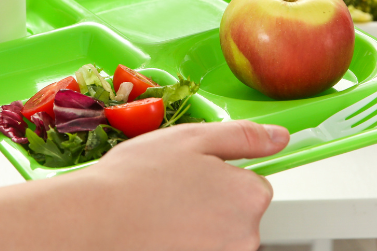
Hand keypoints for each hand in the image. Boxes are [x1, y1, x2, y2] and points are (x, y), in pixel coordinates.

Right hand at [83, 120, 288, 250]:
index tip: (194, 172)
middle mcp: (245, 235)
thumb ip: (243, 136)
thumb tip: (280, 138)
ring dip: (196, 223)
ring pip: (217, 233)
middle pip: (237, 212)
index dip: (222, 173)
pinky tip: (158, 232)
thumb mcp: (192, 138)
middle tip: (172, 189)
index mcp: (249, 195)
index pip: (254, 183)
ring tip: (160, 210)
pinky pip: (199, 248)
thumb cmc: (137, 179)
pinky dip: (182, 241)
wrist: (96, 223)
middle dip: (210, 200)